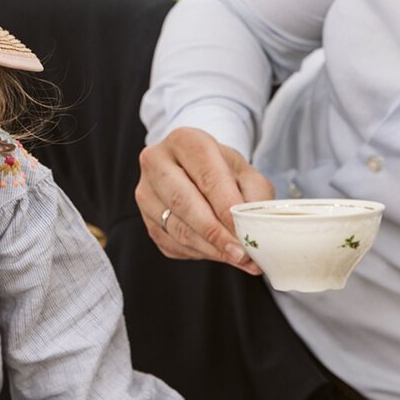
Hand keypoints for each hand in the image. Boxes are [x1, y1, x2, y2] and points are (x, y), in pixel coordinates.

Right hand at [136, 127, 272, 273]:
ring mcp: (146, 191)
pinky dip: (198, 253)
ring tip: (237, 258)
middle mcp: (156, 161)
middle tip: (241, 253)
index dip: (227, 208)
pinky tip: (218, 253)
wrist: (196, 171)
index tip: (245, 233)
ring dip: (210, 248)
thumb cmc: (222, 171)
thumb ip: (254, 197)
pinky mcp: (145, 218)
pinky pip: (171, 242)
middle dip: (215, 233)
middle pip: (183, 202)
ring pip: (176, 227)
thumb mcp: (246, 173)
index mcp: (184, 141)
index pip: (207, 177)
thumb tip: (254, 228)